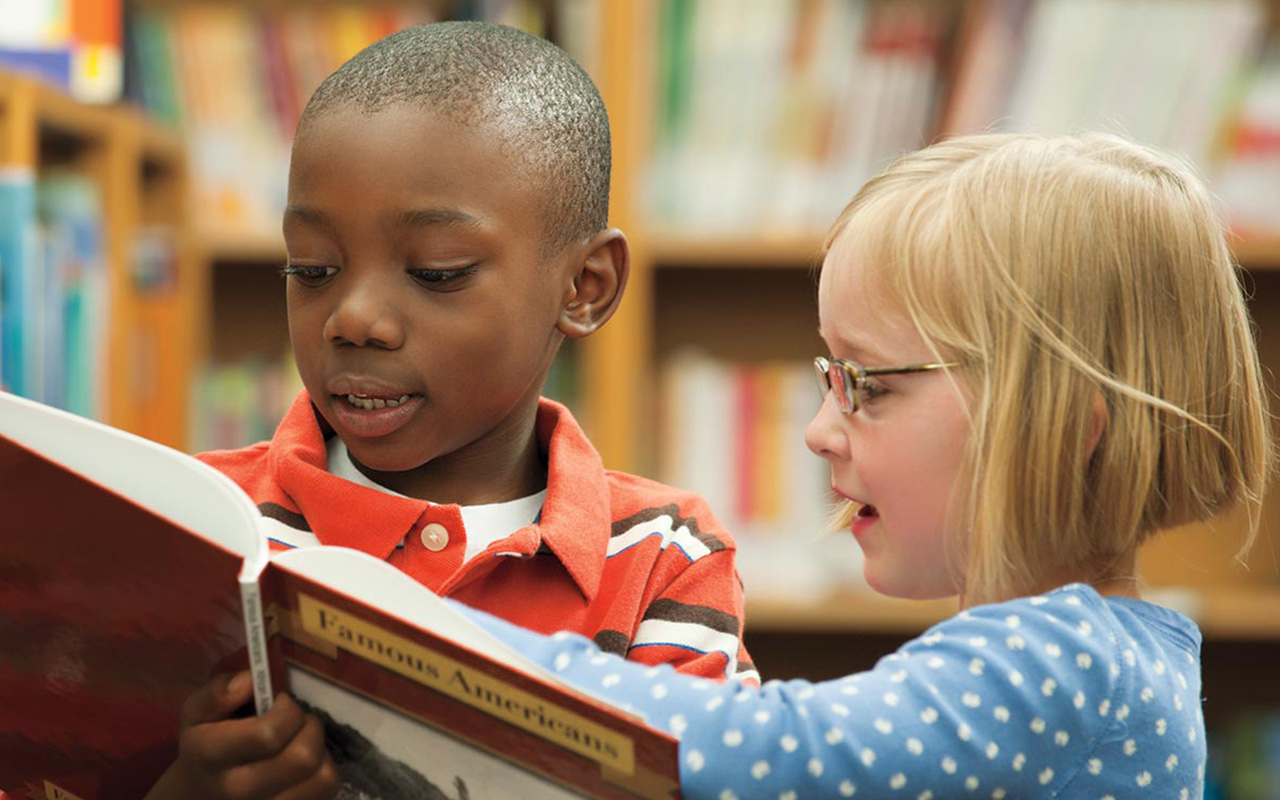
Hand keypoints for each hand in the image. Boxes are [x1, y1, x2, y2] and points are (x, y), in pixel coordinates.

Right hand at [144, 671, 339, 799]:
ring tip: (301, 743)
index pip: (269, 733)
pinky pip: (327, 791)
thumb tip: (248, 680)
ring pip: (324, 778)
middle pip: (303, 758)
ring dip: (322, 752)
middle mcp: (238, 790)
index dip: (287, 710)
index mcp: (213, 755)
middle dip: (309, 727)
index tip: (280, 703)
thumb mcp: (197, 713)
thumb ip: (217, 692)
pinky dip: (324, 773)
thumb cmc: (204, 747)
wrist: (197, 796)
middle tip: (296, 722)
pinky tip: (305, 767)